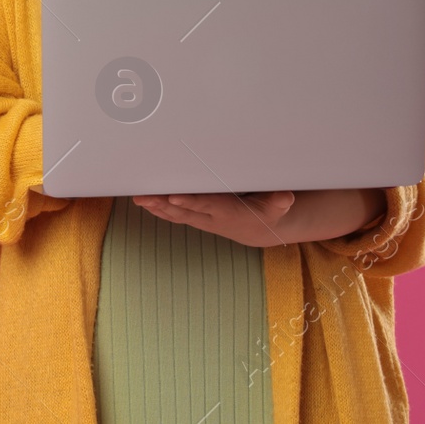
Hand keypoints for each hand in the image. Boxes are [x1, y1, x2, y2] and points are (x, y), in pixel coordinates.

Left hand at [132, 190, 295, 247]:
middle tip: (145, 196)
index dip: (190, 202)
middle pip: (183, 210)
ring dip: (156, 206)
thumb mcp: (278, 207)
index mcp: (228, 211)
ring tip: (138, 198)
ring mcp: (201, 218)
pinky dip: (158, 209)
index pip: (206, 205)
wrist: (258, 229)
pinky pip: (174, 215)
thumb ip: (279, 201)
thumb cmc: (266, 212)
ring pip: (175, 214)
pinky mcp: (196, 217)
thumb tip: (285, 196)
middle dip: (163, 204)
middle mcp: (211, 217)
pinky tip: (144, 202)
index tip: (173, 197)